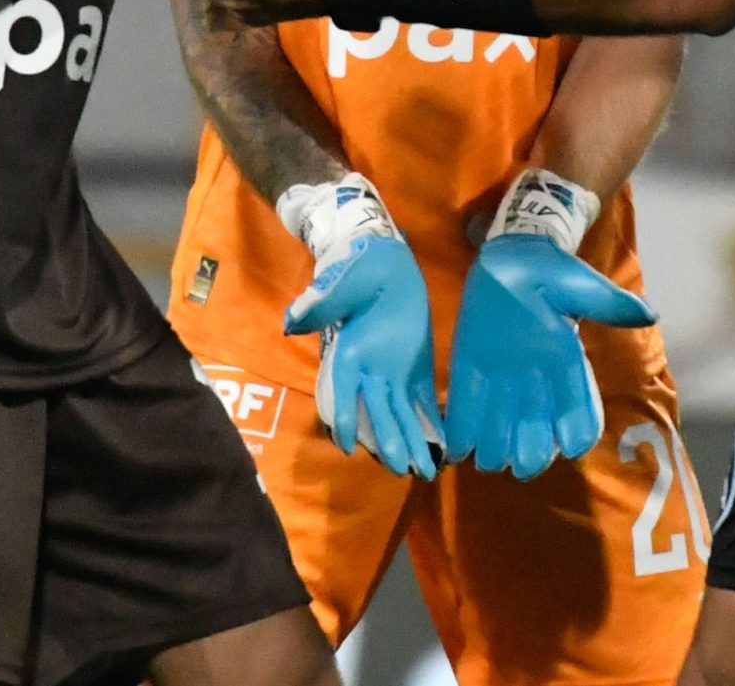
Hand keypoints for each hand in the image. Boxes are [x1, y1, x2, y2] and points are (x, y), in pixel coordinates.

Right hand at [279, 175, 441, 478]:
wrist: (386, 262)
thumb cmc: (361, 268)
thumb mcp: (343, 280)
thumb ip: (322, 302)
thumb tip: (293, 322)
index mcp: (347, 351)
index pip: (341, 389)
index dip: (343, 415)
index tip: (346, 445)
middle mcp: (367, 370)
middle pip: (375, 411)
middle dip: (387, 440)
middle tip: (402, 471)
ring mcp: (392, 371)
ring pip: (398, 413)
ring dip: (409, 440)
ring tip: (425, 472)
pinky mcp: (415, 367)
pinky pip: (421, 400)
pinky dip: (429, 422)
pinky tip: (441, 445)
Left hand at [445, 171, 654, 478]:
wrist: (512, 258)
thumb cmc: (551, 271)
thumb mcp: (580, 284)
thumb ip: (608, 303)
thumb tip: (649, 313)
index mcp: (565, 366)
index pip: (580, 415)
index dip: (577, 436)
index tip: (570, 445)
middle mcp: (536, 383)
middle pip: (537, 438)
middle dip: (530, 456)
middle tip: (518, 462)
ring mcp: (501, 381)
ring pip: (499, 434)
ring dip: (493, 452)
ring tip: (483, 456)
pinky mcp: (470, 373)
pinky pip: (464, 411)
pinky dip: (460, 435)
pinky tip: (455, 446)